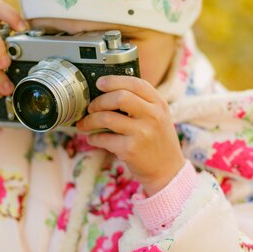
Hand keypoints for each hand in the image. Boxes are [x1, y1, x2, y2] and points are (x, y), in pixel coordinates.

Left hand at [76, 75, 184, 195]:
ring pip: (107, 118)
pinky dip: (94, 138)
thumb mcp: (158, 116)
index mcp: (159, 104)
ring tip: (84, 124)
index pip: (136, 83)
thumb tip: (108, 90)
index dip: (114, 80)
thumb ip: (141, 102)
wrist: (167, 170)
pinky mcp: (131, 150)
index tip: (100, 83)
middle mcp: (153, 116)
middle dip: (99, 101)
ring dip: (90, 120)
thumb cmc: (157, 140)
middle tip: (91, 107)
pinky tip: (93, 138)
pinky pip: (104, 139)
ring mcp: (142, 133)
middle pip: (120, 97)